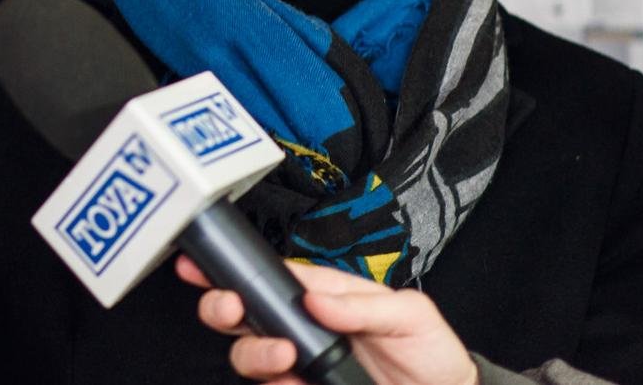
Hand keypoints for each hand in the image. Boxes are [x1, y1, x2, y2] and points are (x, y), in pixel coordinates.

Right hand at [177, 254, 476, 384]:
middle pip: (243, 314)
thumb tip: (316, 297)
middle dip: (222, 307)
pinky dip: (273, 383)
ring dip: (253, 352)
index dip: (235, 270)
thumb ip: (364, 304)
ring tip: (282, 353)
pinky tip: (291, 380)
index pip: (270, 277)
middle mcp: (303, 329)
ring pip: (247, 354)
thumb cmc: (429, 353)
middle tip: (232, 308)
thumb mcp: (410, 314)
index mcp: (323, 296)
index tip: (213, 269)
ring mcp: (300, 365)